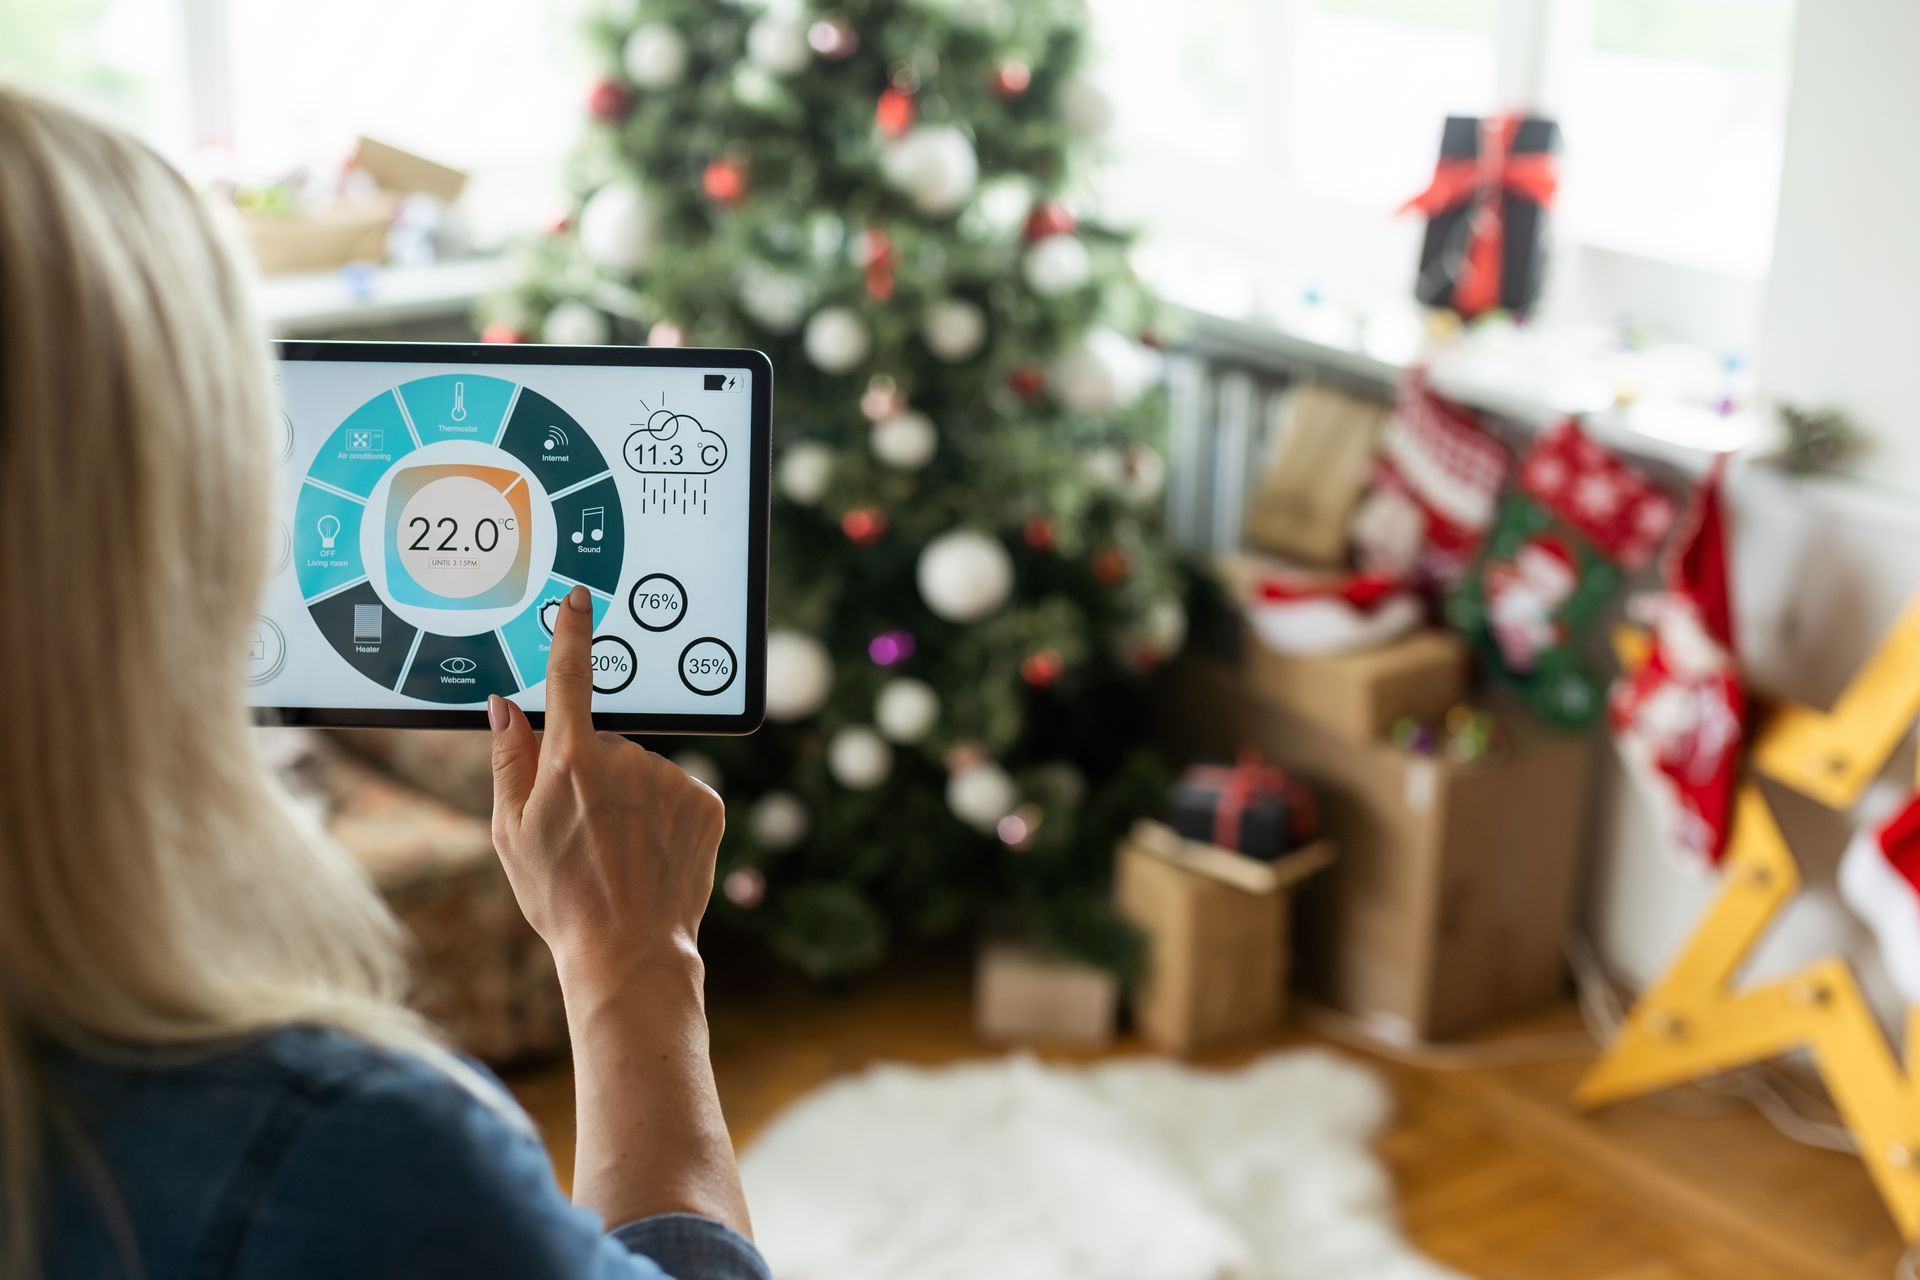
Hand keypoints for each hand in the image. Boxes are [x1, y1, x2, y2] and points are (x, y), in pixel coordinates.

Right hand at [487, 585, 723, 986]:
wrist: (629, 951)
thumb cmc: (559, 896)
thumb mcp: (511, 831)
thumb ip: (509, 759)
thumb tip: (503, 705)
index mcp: (572, 761)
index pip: (570, 677)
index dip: (571, 633)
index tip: (578, 597)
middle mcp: (628, 760)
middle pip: (605, 744)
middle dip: (593, 774)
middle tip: (584, 833)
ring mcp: (673, 780)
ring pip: (644, 771)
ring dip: (632, 798)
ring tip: (619, 851)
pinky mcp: (707, 802)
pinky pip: (678, 792)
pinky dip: (665, 815)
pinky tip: (651, 852)